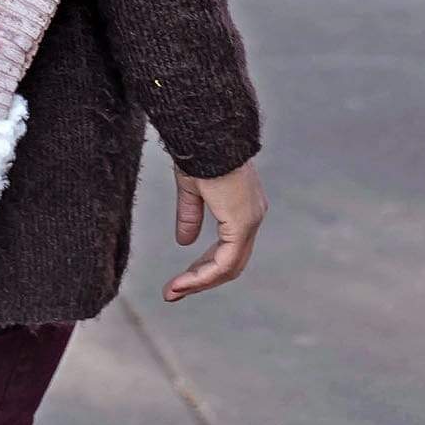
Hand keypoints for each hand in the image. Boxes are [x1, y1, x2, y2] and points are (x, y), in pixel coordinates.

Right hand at [163, 158, 267, 301]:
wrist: (207, 133)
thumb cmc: (199, 150)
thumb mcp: (191, 187)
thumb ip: (190, 214)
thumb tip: (184, 242)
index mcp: (242, 207)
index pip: (228, 248)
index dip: (203, 265)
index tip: (179, 280)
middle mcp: (251, 216)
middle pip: (230, 262)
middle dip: (200, 279)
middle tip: (174, 291)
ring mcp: (249, 220)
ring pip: (229, 266)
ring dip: (199, 282)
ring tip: (173, 291)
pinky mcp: (242, 223)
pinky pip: (225, 261)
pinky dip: (203, 275)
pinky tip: (184, 282)